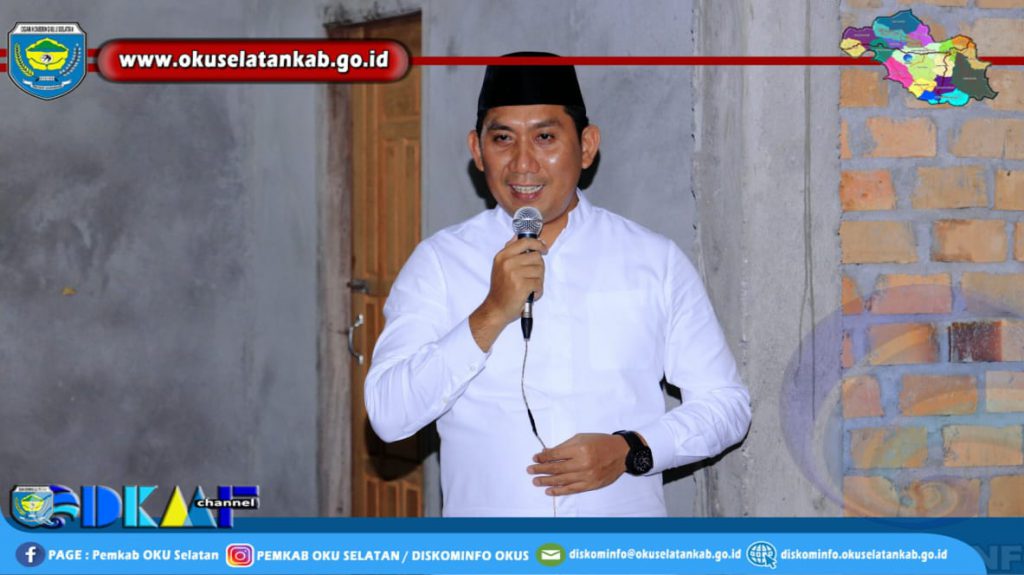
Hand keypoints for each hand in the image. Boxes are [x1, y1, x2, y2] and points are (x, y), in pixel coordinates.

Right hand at [469, 236, 546, 350]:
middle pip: (536, 257)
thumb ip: (510, 250)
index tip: (543, 249)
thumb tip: (518, 236)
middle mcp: (507, 262)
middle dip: (539, 267)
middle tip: (532, 277)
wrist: (496, 308)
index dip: (538, 244)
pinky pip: (539, 283)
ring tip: (530, 287)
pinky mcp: (522, 286)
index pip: (525, 242)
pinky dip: (537, 290)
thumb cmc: (501, 288)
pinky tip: (530, 294)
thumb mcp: (501, 266)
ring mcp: (514, 274)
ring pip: (539, 270)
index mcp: (502, 256)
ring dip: (538, 280)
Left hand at [527, 433, 630, 495]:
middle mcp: (583, 463)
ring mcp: (587, 476)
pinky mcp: (591, 485)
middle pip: (556, 468)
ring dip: (546, 481)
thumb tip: (547, 452)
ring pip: (562, 480)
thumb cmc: (601, 443)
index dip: (543, 457)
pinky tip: (549, 491)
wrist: (621, 453)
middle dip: (541, 469)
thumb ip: (564, 446)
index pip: (555, 455)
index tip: (534, 458)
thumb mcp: (582, 438)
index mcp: (580, 448)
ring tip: (536, 481)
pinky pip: (571, 489)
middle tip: (530, 471)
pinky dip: (559, 491)